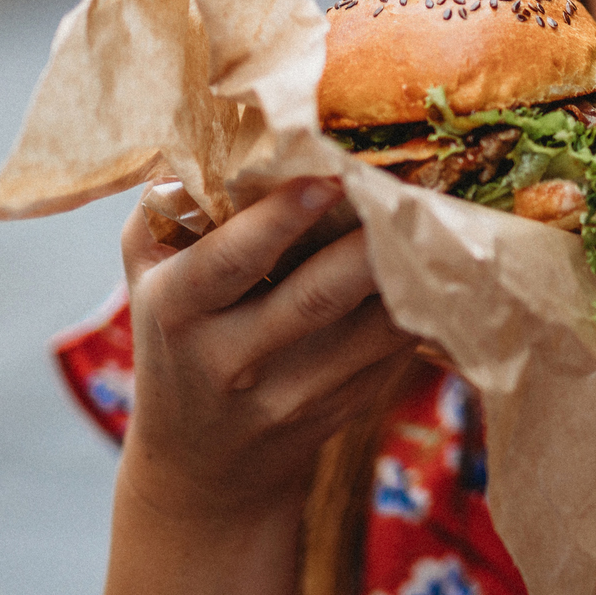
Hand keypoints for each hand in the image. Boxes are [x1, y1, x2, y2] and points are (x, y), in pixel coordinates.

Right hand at [119, 178, 414, 524]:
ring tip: (443, 216)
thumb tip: (216, 129)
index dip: (278, 220)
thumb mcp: (148, 275)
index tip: (327, 176)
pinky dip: (424, 306)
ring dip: (413, 273)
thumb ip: (169, 208)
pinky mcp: (346, 408)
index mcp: (177, 311)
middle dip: (366, 244)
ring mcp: (295, 393)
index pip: (227, 262)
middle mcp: (233, 359)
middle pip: (316, 297)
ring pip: (372, 329)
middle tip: (408, 188)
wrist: (202, 465)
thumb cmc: (177, 336)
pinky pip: (394, 350)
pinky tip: (448, 263)